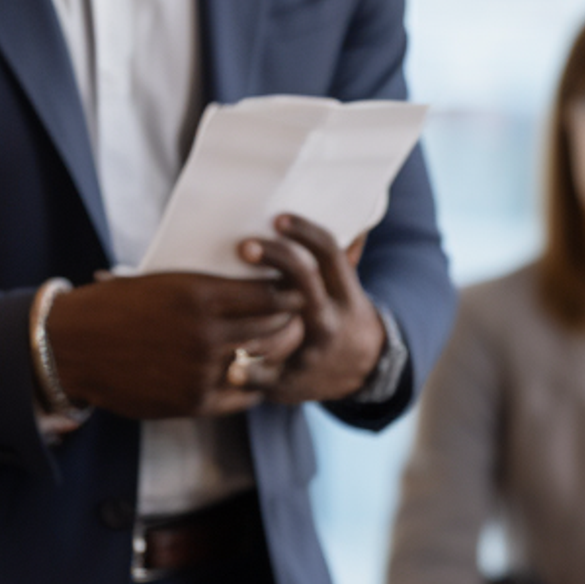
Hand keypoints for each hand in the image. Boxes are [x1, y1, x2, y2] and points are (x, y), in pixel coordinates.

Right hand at [43, 271, 304, 417]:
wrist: (70, 346)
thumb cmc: (112, 306)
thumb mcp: (159, 282)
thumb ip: (205, 288)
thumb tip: (250, 286)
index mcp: (197, 295)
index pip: (270, 294)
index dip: (289, 293)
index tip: (294, 290)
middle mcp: (204, 334)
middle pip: (276, 330)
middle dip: (292, 324)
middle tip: (296, 319)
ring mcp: (200, 371)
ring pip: (262, 364)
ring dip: (276, 356)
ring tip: (277, 347)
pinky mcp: (193, 402)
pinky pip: (242, 394)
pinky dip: (251, 383)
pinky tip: (250, 372)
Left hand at [240, 214, 384, 404]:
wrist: (360, 369)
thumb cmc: (337, 308)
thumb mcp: (344, 280)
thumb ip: (338, 247)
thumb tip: (348, 202)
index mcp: (340, 289)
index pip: (328, 253)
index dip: (305, 234)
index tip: (278, 217)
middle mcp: (328, 318)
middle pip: (305, 284)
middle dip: (277, 261)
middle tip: (244, 245)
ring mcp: (311, 351)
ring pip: (288, 332)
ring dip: (258, 319)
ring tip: (224, 305)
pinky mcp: (292, 381)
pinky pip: (270, 379)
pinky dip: (251, 376)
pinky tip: (230, 370)